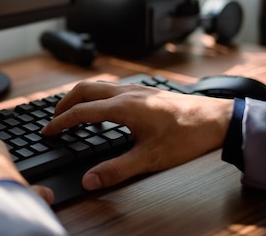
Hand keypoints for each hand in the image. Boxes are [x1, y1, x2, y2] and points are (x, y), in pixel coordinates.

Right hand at [41, 81, 233, 189]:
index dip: (60, 122)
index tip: (47, 131)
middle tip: (54, 119)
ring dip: (79, 97)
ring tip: (73, 112)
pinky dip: (95, 95)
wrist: (218, 120)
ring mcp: (136, 89)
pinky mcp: (145, 91)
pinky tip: (103, 110)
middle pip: (83, 89)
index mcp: (123, 108)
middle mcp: (126, 93)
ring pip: (97, 85)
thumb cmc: (186, 136)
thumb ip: (116, 170)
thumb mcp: (150, 159)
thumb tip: (90, 180)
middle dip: (64, 103)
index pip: (81, 112)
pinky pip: (111, 87)